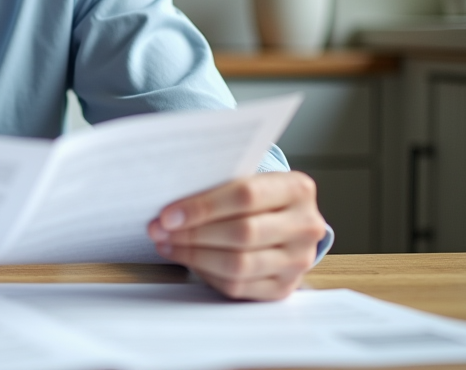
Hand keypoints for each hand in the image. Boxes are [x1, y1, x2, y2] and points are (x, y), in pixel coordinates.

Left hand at [147, 171, 325, 300]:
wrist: (285, 221)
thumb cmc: (255, 197)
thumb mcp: (246, 178)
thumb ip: (218, 184)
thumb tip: (169, 202)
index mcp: (297, 189)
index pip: (245, 195)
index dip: (202, 206)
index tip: (168, 214)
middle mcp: (305, 226)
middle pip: (242, 233)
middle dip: (193, 233)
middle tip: (160, 230)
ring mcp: (298, 260)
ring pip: (239, 264)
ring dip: (194, 255)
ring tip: (167, 244)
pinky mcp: (284, 287)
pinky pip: (239, 286)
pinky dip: (206, 273)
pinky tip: (188, 259)